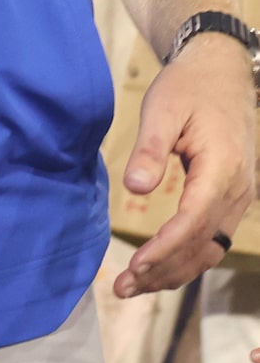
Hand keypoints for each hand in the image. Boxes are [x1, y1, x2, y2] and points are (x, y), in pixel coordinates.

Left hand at [116, 32, 256, 295]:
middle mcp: (239, 190)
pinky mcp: (233, 197)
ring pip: (211, 248)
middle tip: (123, 289)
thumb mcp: (163, 109)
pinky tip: (159, 268)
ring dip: (175, 271)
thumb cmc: (189, 88)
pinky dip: (187, 258)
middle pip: (203, 245)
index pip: (194, 221)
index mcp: (223, 169)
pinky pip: (213, 238)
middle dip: (164, 271)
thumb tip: (136, 188)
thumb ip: (150, 149)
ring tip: (135, 287)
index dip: (164, 248)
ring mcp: (240, 196)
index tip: (134, 266)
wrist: (222, 73)